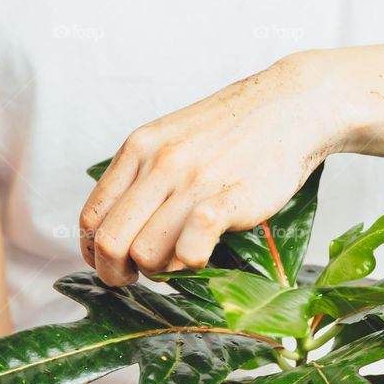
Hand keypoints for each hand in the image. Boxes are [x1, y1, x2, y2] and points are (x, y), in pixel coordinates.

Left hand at [80, 51, 345, 283]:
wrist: (292, 106)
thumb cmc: (233, 131)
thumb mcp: (171, 139)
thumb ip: (141, 177)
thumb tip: (117, 229)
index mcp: (138, 148)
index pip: (90, 217)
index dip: (93, 252)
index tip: (111, 263)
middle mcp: (158, 163)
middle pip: (109, 242)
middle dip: (115, 272)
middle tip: (135, 277)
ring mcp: (192, 181)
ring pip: (145, 253)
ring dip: (157, 270)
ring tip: (176, 259)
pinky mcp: (227, 200)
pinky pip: (189, 250)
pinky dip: (189, 264)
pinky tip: (202, 253)